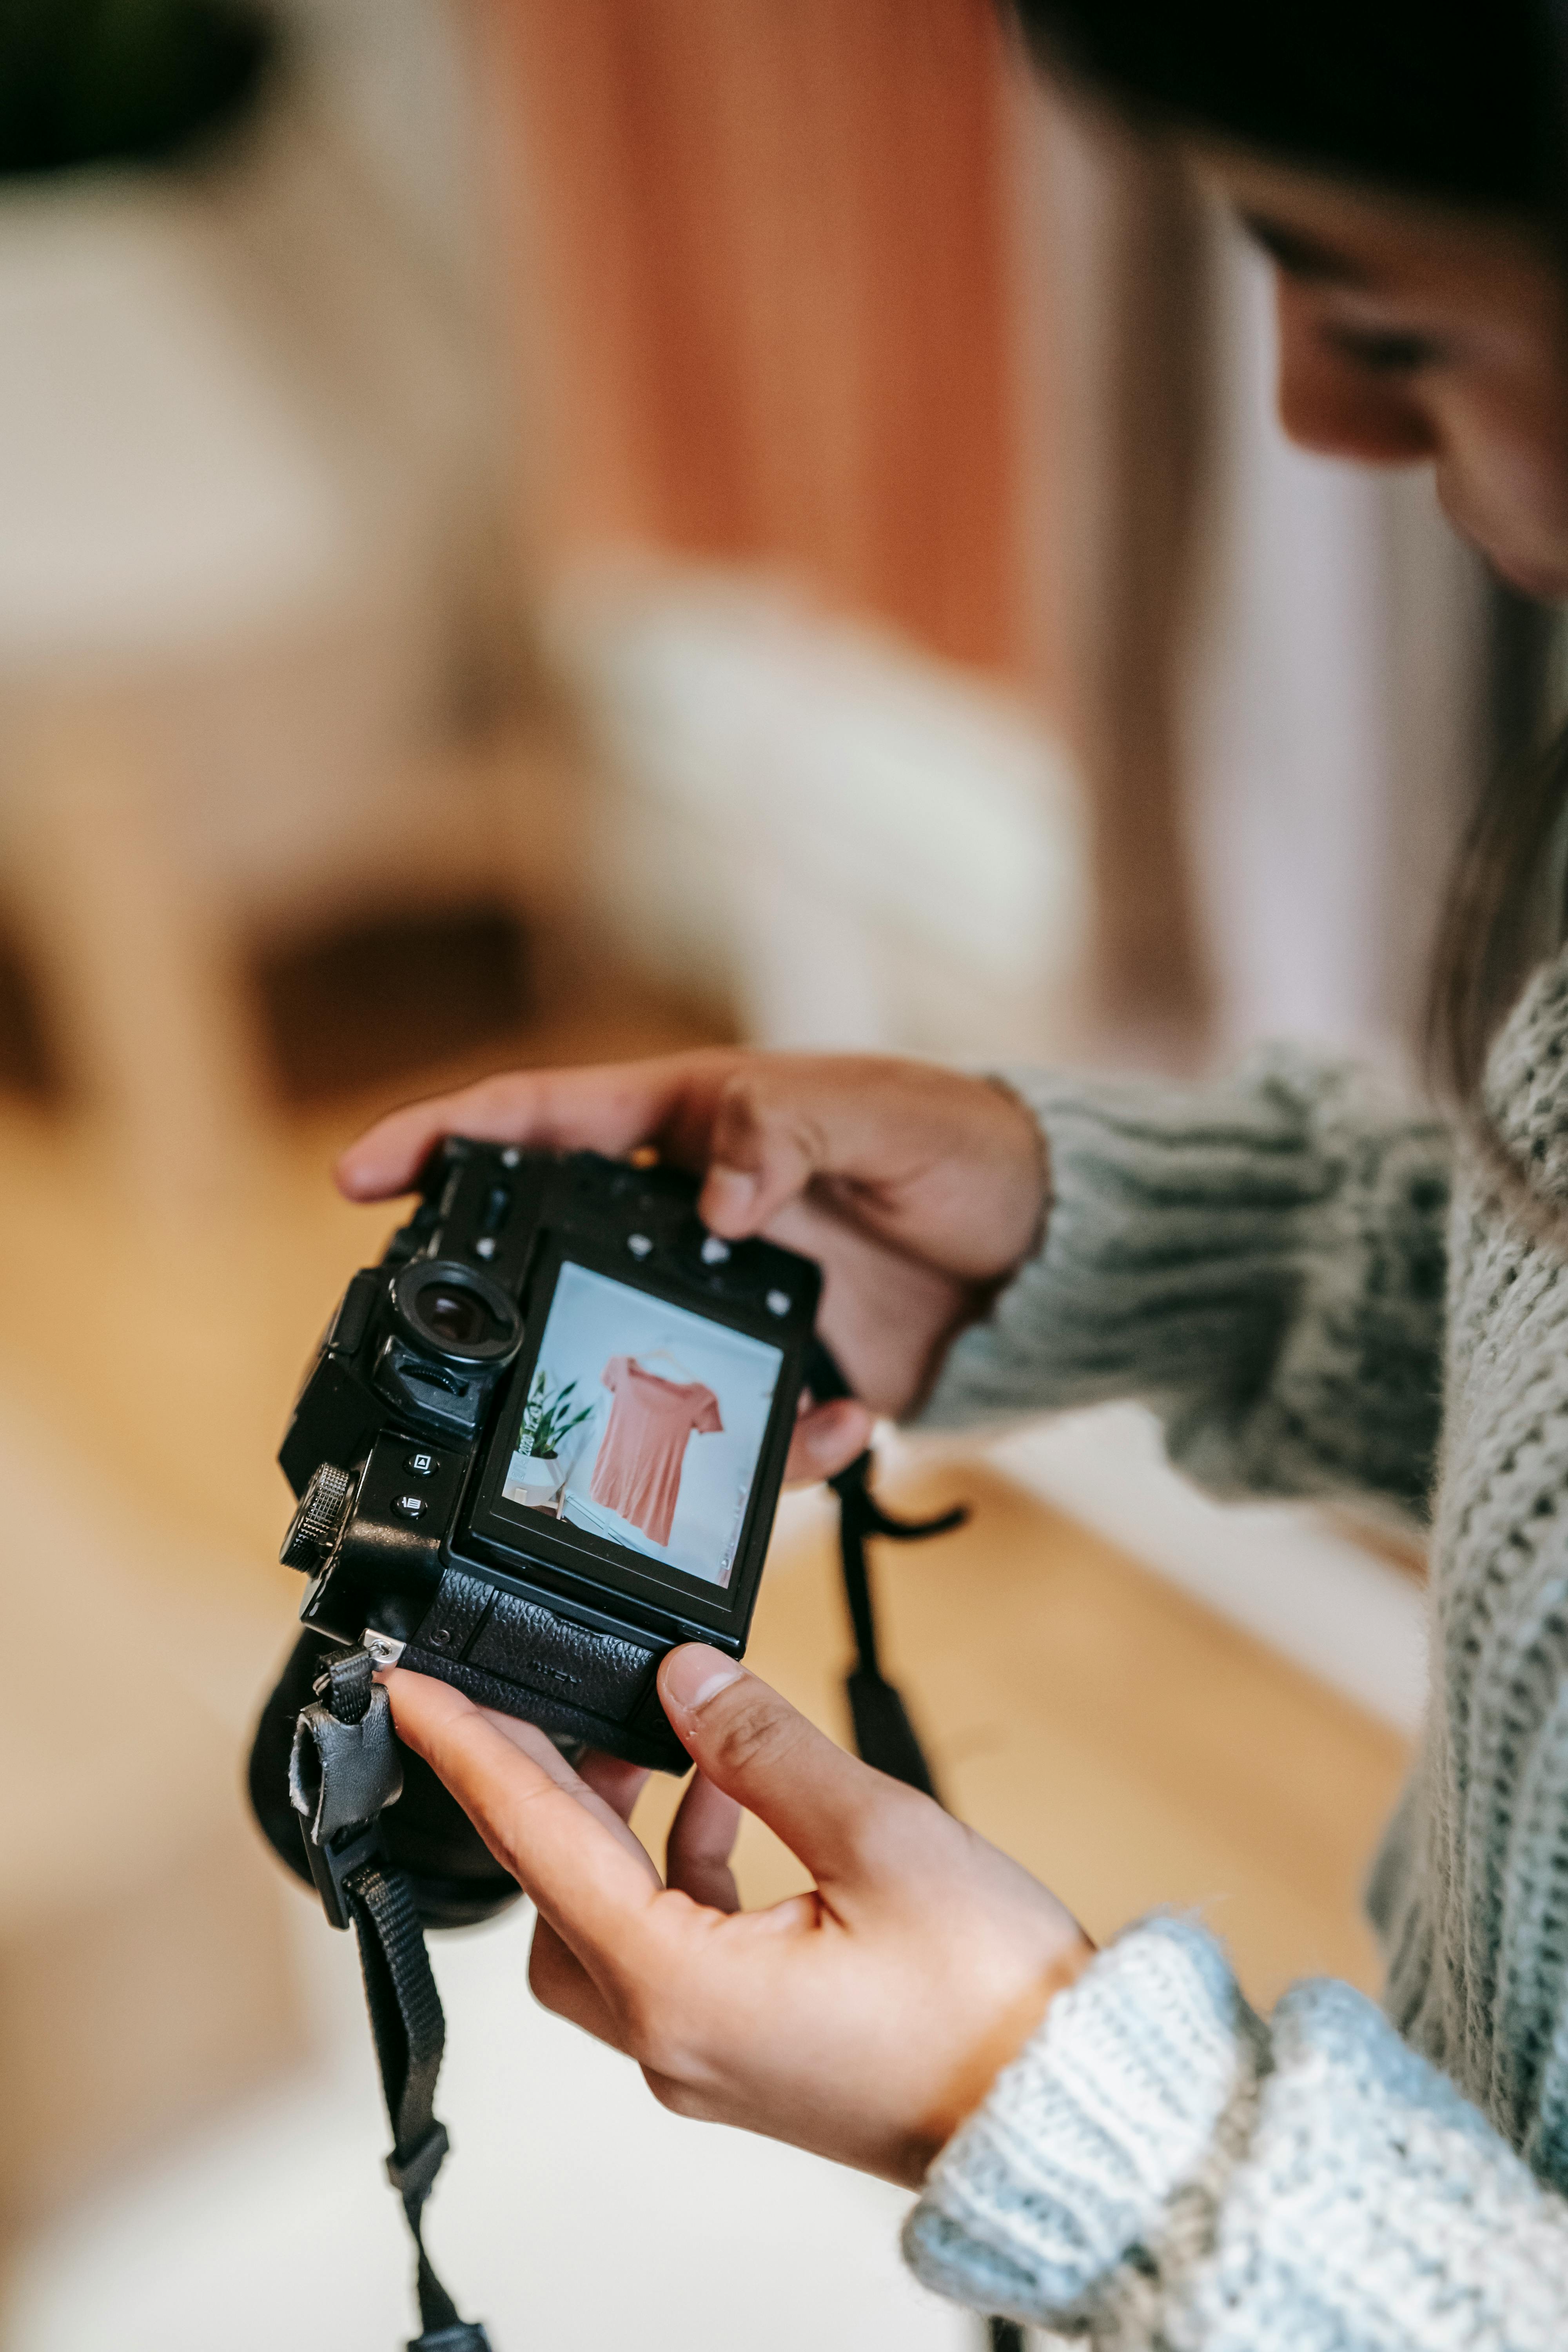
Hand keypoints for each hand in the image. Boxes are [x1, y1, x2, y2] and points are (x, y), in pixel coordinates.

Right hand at [337, 1051, 1047, 1479]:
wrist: (1048, 1247)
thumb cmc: (961, 1146)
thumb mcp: (878, 1114)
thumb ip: (785, 1133)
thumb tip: (713, 1195)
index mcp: (692, 1127)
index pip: (544, 1123)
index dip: (446, 1140)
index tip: (364, 1175)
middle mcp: (691, 1222)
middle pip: (559, 1261)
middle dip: (508, 1309)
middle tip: (466, 1360)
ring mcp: (729, 1307)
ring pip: (638, 1372)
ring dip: (640, 1417)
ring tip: (661, 1444)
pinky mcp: (784, 1378)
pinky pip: (749, 1438)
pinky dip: (785, 1453)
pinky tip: (842, 1427)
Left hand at [381, 1649, 1092, 2186]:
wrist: (1067, 2112)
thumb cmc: (989, 2003)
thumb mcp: (877, 1836)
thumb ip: (766, 1749)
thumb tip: (688, 1681)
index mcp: (683, 1989)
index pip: (539, 1844)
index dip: (470, 1754)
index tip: (412, 1694)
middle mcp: (674, 2038)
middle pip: (555, 1893)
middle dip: (545, 1786)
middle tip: (539, 1694)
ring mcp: (709, 2055)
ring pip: (609, 1923)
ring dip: (623, 1825)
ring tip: (667, 1738)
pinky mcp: (750, 2053)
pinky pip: (674, 1946)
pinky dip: (681, 1865)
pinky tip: (731, 1801)